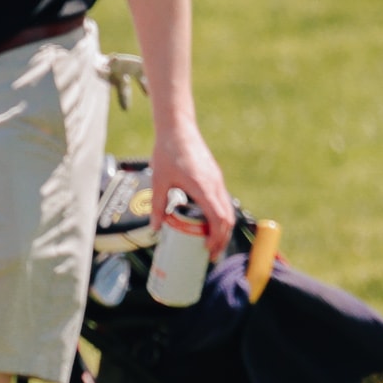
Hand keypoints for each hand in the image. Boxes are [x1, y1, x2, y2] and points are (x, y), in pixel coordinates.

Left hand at [149, 122, 237, 266]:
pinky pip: (222, 200)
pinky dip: (220, 215)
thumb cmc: (167, 152)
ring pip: (227, 209)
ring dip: (222, 228)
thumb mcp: (159, 182)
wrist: (178, 129)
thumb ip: (158, 206)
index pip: (217, 218)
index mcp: (203, 187)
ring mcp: (217, 180)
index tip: (208, 250)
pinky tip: (208, 223)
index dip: (216, 237)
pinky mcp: (215, 177)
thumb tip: (155, 229)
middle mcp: (215, 185)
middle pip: (227, 218)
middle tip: (211, 254)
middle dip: (221, 238)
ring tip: (211, 243)